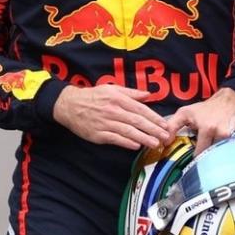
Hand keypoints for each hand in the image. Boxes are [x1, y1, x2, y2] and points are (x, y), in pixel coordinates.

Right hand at [53, 85, 170, 150]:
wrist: (69, 105)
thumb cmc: (93, 96)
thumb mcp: (112, 88)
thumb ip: (131, 92)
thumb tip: (148, 94)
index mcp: (118, 98)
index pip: (140, 109)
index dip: (154, 117)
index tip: (164, 124)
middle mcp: (113, 110)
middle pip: (137, 121)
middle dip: (153, 129)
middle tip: (165, 136)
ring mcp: (105, 123)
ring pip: (128, 132)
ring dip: (143, 138)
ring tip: (155, 143)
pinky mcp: (98, 134)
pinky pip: (116, 139)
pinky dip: (127, 142)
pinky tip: (137, 145)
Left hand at [167, 88, 234, 153]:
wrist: (230, 101)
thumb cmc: (207, 108)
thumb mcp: (185, 113)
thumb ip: (172, 126)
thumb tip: (164, 143)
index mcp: (207, 128)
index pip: (200, 152)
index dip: (196, 158)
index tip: (194, 160)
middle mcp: (221, 132)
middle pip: (213, 156)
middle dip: (208, 158)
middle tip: (205, 159)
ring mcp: (234, 136)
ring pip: (222, 155)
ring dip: (218, 156)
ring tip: (214, 153)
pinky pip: (234, 152)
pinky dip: (229, 154)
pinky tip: (226, 151)